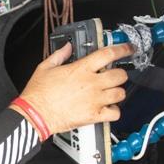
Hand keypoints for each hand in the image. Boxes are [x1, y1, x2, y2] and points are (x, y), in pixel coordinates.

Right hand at [14, 43, 132, 134]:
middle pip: (120, 75)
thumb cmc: (38, 94)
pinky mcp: (94, 115)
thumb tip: (67, 47)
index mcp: (80, 69)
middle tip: (115, 75)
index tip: (127, 48)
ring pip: (120, 93)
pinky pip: (115, 113)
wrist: (35, 115)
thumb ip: (59, 55)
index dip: (122, 49)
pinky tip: (108, 108)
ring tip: (110, 92)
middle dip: (120, 74)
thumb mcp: (45, 67)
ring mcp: (94, 100)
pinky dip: (115, 111)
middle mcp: (91, 84)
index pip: (108, 54)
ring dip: (117, 92)